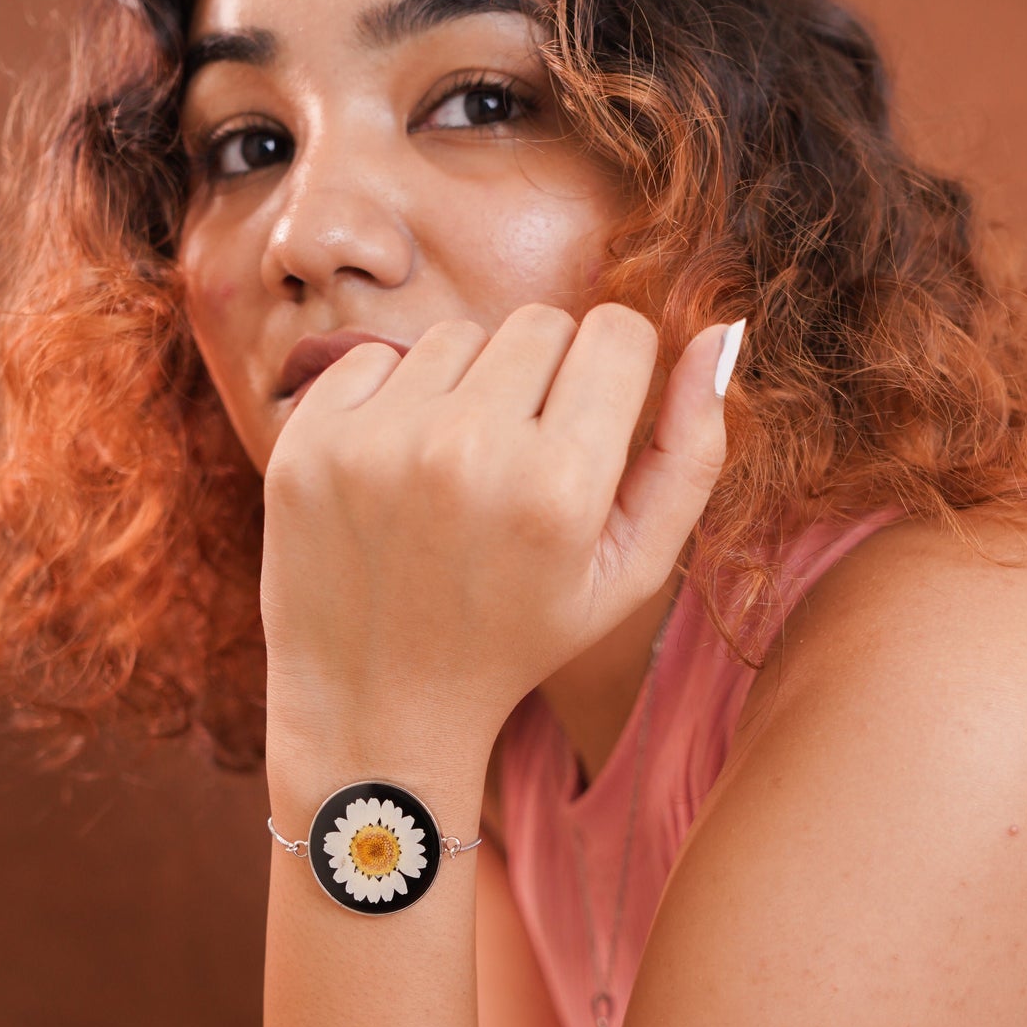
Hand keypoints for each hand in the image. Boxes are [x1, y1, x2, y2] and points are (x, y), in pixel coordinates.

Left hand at [258, 303, 741, 755]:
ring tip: (456, 472)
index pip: (616, 331)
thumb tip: (718, 333)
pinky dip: (394, 400)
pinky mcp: (308, 440)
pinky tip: (394, 473)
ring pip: (458, 335)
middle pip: (540, 322)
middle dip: (544, 375)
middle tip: (521, 456)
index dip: (615, 370)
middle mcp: (467, 453)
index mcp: (560, 489)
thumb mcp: (629, 571)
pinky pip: (376, 357)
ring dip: (468, 386)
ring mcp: (376, 444)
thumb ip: (691, 454)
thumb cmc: (519, 634)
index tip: (590, 419)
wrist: (375, 704)